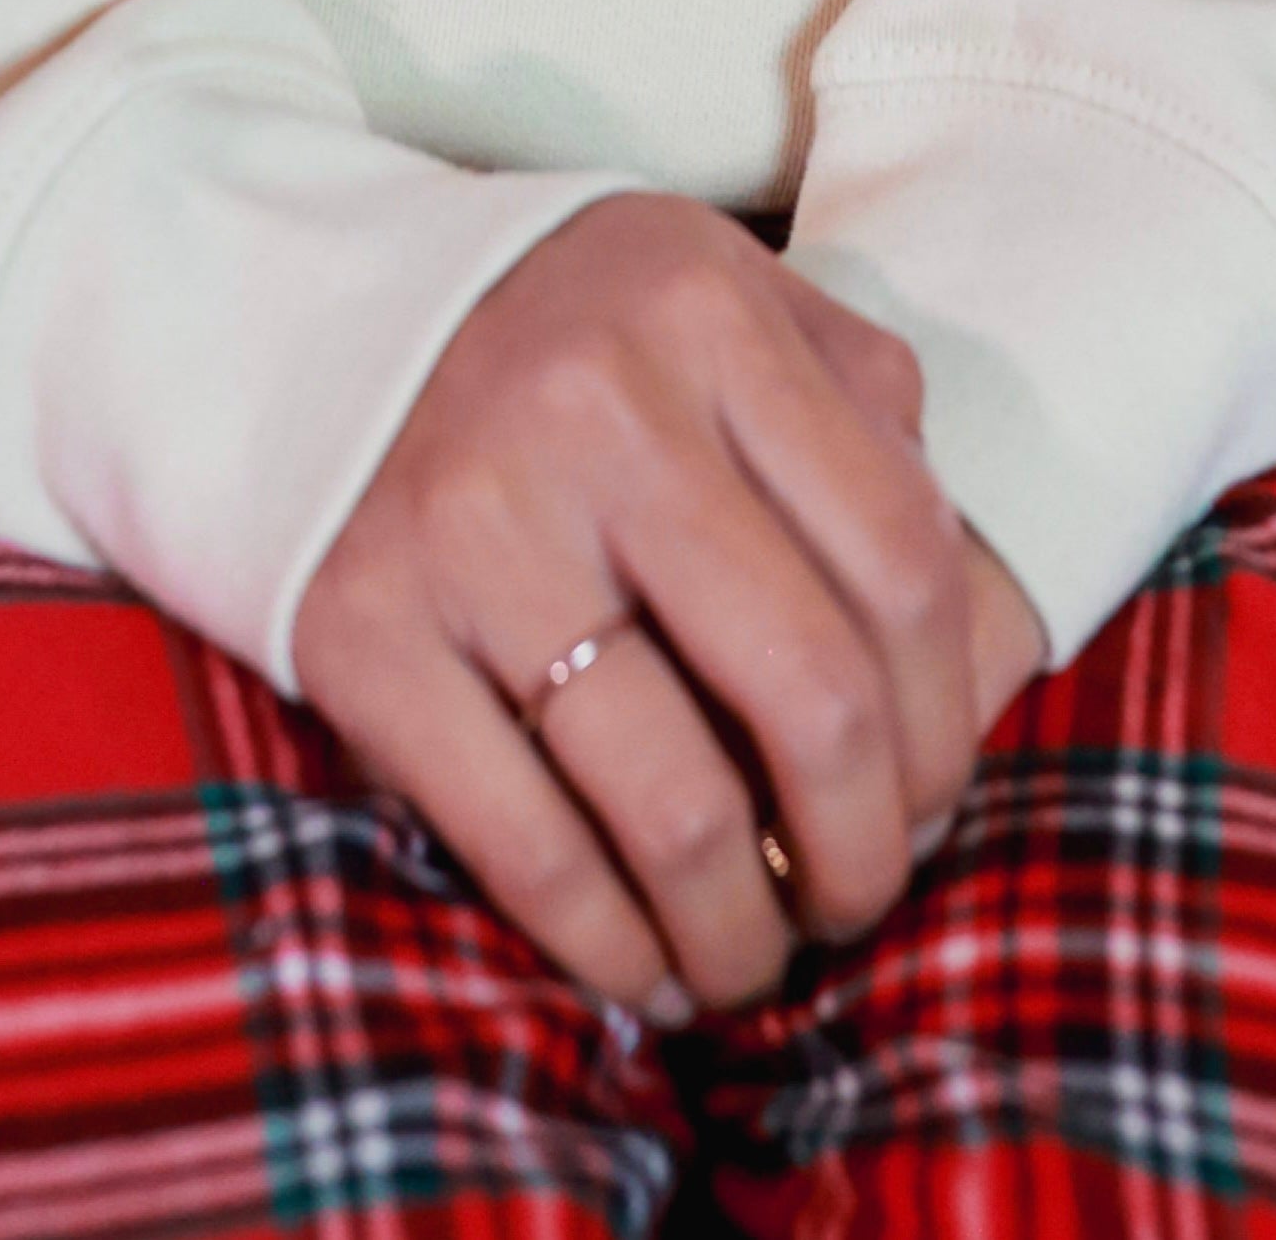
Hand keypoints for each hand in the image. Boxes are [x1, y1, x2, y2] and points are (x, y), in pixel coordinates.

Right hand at [293, 196, 1045, 1017]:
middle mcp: (595, 406)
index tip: (933, 799)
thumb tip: (980, 644)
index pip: (904, 563)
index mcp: (706, 311)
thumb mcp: (723, 307)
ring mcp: (469, 524)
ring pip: (677, 804)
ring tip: (755, 953)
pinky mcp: (360, 632)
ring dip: (744, 929)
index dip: (948, 724)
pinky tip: (647, 968)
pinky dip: (610, 949)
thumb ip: (859, 425)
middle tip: (860, 896)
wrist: (295, 316)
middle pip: (813, 693)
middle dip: (866, 847)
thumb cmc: (566, 341)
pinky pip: (527, 849)